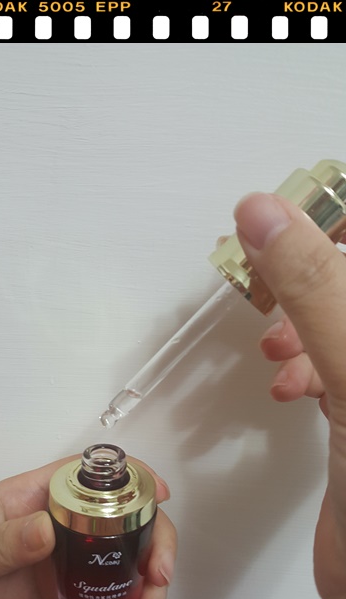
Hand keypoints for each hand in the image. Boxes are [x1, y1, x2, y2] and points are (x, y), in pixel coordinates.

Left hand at [0, 455, 175, 598]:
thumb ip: (1, 544)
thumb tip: (47, 530)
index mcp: (34, 496)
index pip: (90, 477)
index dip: (131, 480)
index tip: (162, 499)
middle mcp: (56, 519)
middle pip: (122, 521)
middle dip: (152, 549)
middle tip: (158, 586)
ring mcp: (61, 552)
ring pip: (120, 559)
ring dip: (143, 590)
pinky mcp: (60, 584)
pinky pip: (102, 592)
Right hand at [234, 192, 345, 598]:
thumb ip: (319, 292)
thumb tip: (263, 211)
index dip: (340, 229)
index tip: (294, 227)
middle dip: (320, 276)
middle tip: (275, 287)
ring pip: (343, 319)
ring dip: (307, 321)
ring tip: (276, 352)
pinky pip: (336, 361)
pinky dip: (307, 361)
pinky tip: (284, 384)